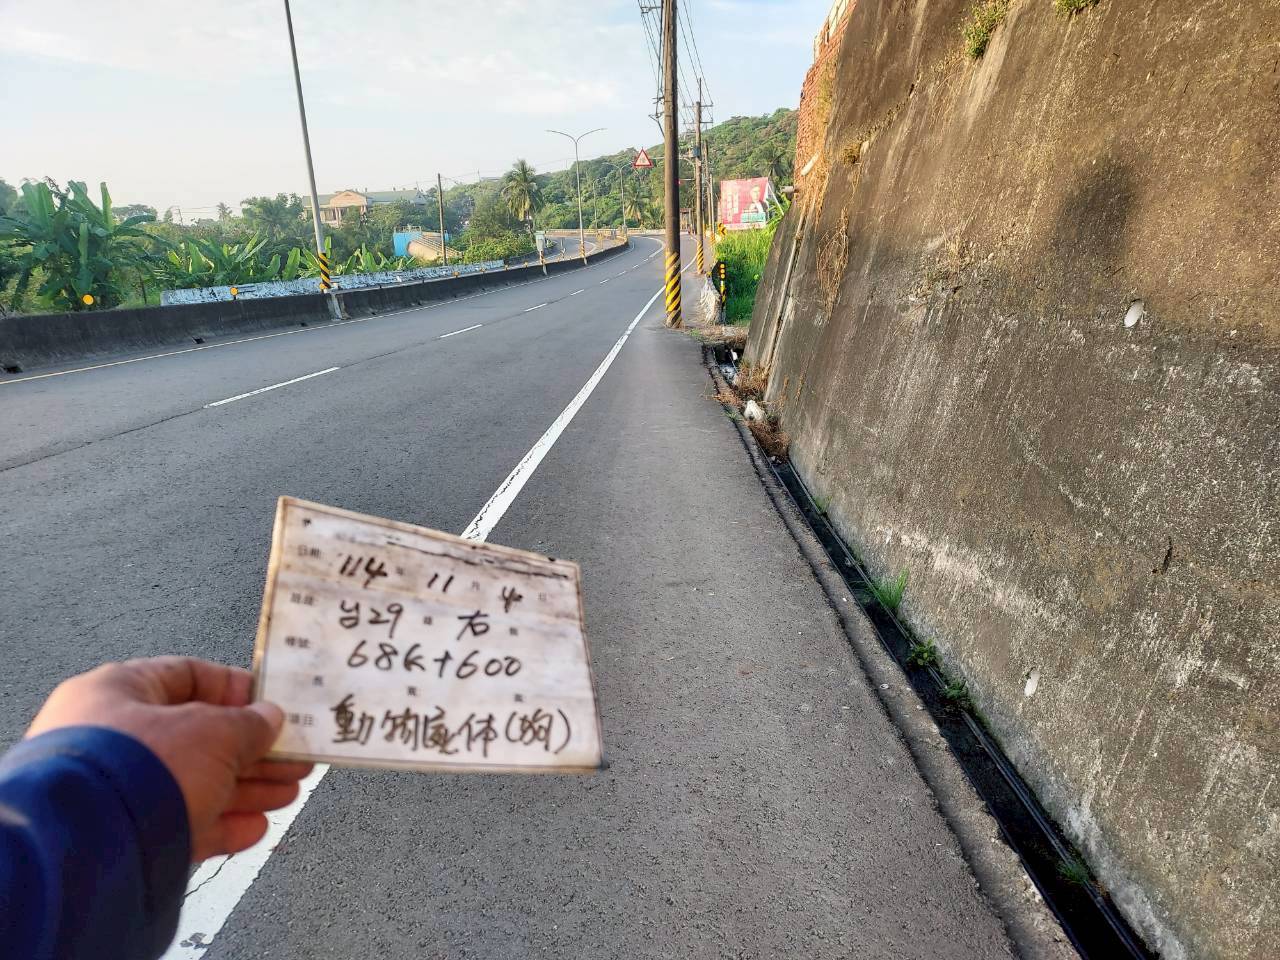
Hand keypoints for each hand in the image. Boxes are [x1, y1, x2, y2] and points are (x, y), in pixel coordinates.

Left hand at [26, 656, 312, 861]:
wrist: (90, 848)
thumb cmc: (141, 767)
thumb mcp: (213, 732)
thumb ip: (249, 724)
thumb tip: (269, 720)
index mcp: (117, 691)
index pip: (186, 677)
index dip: (236, 691)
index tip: (273, 707)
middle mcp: (109, 737)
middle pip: (198, 737)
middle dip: (252, 750)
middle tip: (292, 758)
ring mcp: (114, 789)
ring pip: (194, 782)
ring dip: (247, 788)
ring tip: (288, 793)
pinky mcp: (123, 836)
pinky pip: (179, 823)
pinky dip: (220, 825)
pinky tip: (255, 828)